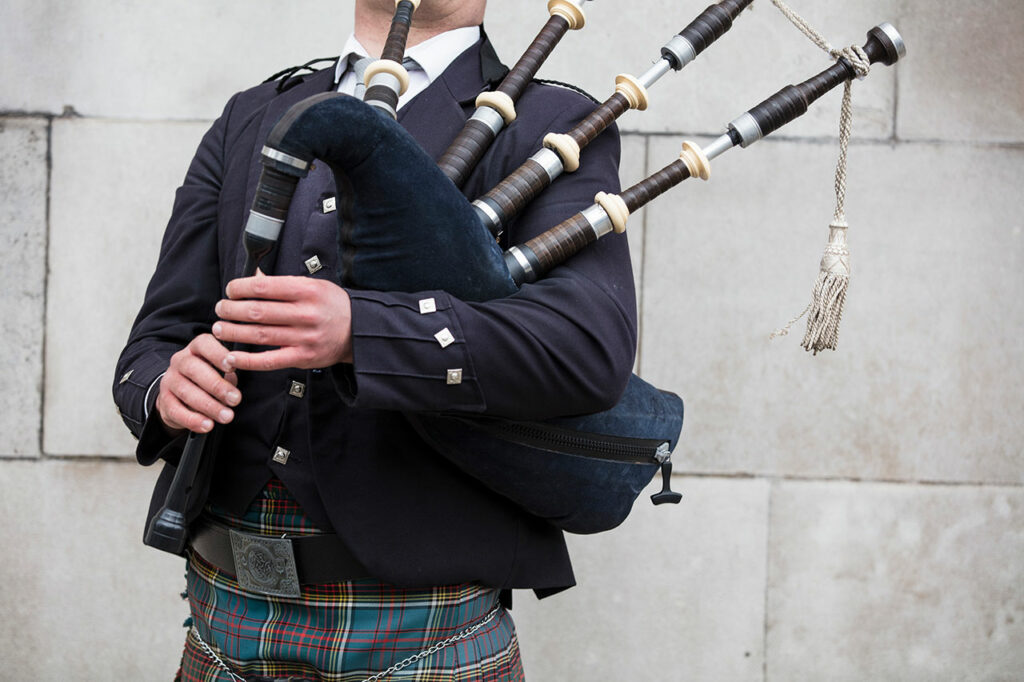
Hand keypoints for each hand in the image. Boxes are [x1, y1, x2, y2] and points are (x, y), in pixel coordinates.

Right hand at [156, 334, 239, 434]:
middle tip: (235, 399)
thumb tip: (233, 381)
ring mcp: (169, 380)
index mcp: (197, 348)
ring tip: (226, 416)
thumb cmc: (208, 378)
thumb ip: (228, 373)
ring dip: (209, 406)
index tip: (232, 367)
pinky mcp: (164, 400)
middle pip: (194, 369)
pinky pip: (176, 410)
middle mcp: (180, 361)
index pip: (204, 344)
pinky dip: (193, 420)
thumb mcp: (220, 370)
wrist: (179, 394)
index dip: (217, 354)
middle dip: (217, 386)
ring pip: (186, 391)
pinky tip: (207, 425)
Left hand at [212, 274, 353, 371]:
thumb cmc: (331, 305)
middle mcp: (305, 314)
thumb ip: (283, 283)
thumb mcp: (313, 285)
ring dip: (233, 332)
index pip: (264, 287)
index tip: (230, 290)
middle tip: (220, 309)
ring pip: (259, 335)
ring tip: (219, 329)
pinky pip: (269, 361)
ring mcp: (304, 338)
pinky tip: (231, 357)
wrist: (358, 331)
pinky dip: (247, 360)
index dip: (240, 288)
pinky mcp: (303, 358)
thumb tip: (251, 276)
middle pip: (257, 312)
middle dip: (232, 310)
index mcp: (307, 291)